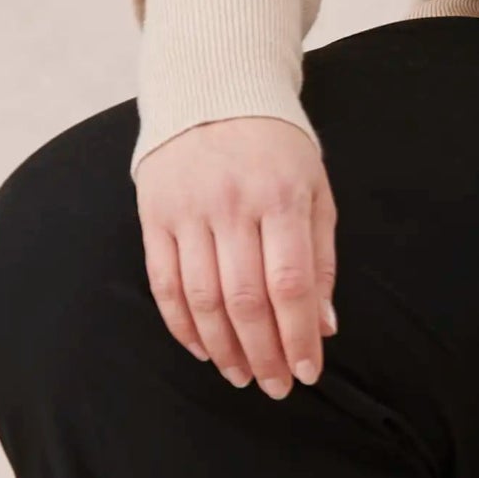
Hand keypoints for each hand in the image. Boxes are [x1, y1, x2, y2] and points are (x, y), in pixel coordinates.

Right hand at [133, 115, 337, 397]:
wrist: (214, 90)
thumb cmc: (278, 148)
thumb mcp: (316, 190)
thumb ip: (322, 257)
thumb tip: (323, 326)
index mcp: (282, 197)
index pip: (291, 284)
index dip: (298, 336)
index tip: (308, 372)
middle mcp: (233, 204)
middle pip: (246, 300)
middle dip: (263, 354)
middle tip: (275, 387)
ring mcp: (189, 210)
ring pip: (202, 299)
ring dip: (223, 348)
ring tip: (241, 375)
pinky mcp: (154, 215)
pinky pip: (165, 283)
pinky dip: (182, 325)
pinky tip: (203, 348)